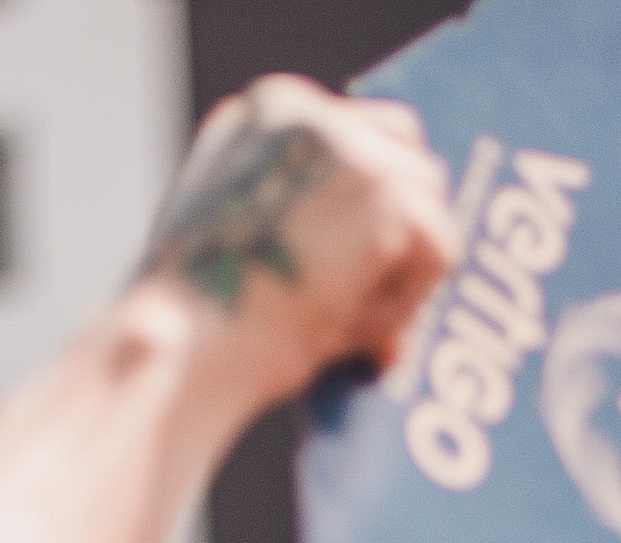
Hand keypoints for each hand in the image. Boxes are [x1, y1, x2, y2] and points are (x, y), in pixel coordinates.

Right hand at [143, 75, 459, 397]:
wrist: (180, 352)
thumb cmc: (202, 325)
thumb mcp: (245, 244)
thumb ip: (306, 219)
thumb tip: (383, 252)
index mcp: (265, 114)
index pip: (361, 135)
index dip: (373, 208)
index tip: (358, 267)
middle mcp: (307, 112)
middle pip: (408, 156)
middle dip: (403, 232)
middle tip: (368, 306)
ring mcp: (347, 145)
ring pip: (427, 205)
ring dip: (402, 278)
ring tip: (347, 329)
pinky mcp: (382, 190)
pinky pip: (440, 247)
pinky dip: (409, 302)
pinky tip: (355, 332)